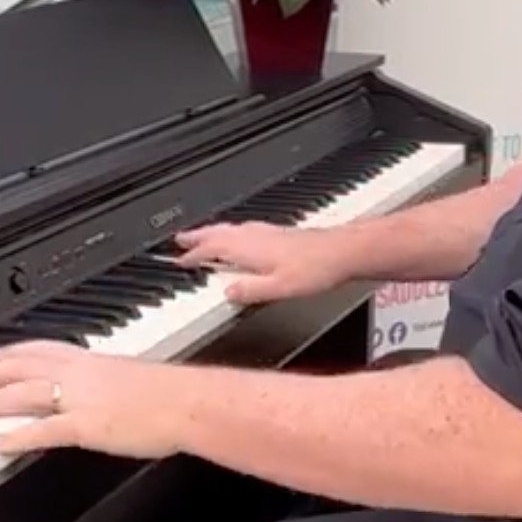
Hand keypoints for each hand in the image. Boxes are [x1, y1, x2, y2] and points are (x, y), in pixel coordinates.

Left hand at [0, 343, 192, 458]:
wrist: (189, 403)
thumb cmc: (175, 395)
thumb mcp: (138, 378)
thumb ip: (117, 383)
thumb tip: (113, 392)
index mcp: (96, 362)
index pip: (48, 351)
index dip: (19, 351)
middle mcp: (82, 376)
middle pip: (27, 368)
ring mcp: (81, 400)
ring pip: (26, 394)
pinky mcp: (84, 426)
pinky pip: (42, 430)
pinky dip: (16, 435)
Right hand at [173, 222, 353, 304]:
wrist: (342, 251)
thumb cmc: (315, 268)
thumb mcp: (279, 288)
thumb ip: (250, 290)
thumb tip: (227, 292)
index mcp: (249, 248)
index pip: (212, 249)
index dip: (193, 256)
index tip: (179, 261)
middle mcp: (255, 236)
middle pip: (217, 233)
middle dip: (197, 236)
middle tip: (179, 238)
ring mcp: (266, 232)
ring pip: (230, 228)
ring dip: (212, 231)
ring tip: (201, 234)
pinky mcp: (278, 232)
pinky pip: (244, 228)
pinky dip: (231, 231)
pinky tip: (239, 235)